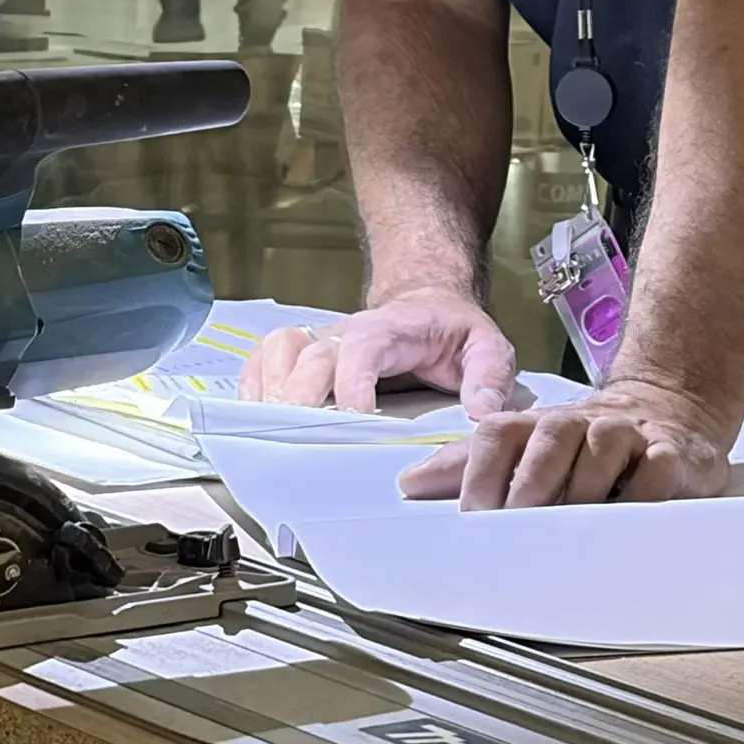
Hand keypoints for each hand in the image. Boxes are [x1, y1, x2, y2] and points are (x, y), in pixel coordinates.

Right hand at [239, 287, 516, 416]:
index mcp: (389, 329)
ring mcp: (321, 342)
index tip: (357, 419)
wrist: (428, 306)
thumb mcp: (487, 347)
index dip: (353, 382)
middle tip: (304, 436)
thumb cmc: (452, 331)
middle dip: (303, 395)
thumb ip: (490, 377)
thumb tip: (482, 413)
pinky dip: (253, 385)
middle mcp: (346, 333)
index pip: (360, 347)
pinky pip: (264, 360)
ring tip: (272, 427)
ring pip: (279, 350)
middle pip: (312, 356)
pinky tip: (256, 415)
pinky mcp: (304, 356)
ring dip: (270, 387)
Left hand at [397, 378, 732, 507]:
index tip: (472, 514)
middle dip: (529, 482)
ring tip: (569, 527)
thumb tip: (409, 484)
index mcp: (539, 424)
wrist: (669, 411)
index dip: (481, 470)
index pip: (500, 432)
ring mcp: (627, 435)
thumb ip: (469, 465)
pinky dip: (639, 496)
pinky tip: (625, 521)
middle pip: (549, 436)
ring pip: (601, 449)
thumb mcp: (526, 448)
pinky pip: (655, 472)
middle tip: (517, 524)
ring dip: (582, 488)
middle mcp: (580, 422)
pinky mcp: (670, 455)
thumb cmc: (585, 444)